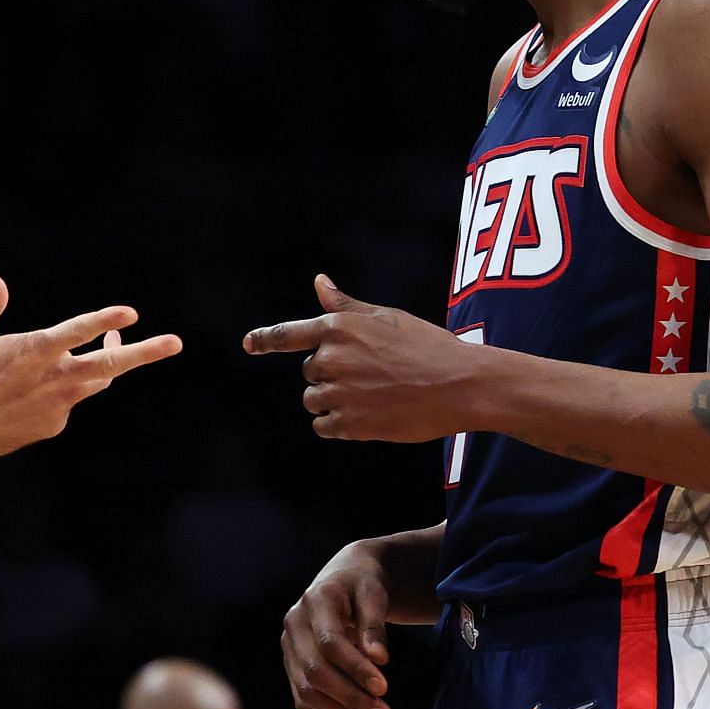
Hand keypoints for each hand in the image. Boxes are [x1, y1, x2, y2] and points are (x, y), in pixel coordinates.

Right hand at [0, 272, 182, 477]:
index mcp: (32, 353)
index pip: (76, 333)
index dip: (104, 322)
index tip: (130, 314)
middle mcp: (52, 380)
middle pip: (109, 366)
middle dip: (145, 353)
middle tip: (175, 343)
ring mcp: (57, 406)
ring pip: (96, 380)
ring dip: (110, 362)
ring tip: (116, 344)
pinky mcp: (54, 424)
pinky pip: (71, 398)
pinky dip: (69, 384)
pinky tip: (43, 382)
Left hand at [243, 274, 479, 440]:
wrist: (460, 385)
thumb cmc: (427, 346)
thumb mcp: (386, 317)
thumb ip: (346, 306)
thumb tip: (319, 283)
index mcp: (338, 329)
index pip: (288, 334)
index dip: (265, 339)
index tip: (249, 344)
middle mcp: (331, 359)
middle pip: (310, 371)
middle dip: (332, 373)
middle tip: (372, 374)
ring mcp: (338, 393)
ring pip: (314, 399)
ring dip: (333, 400)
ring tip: (373, 395)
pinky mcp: (348, 425)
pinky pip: (323, 426)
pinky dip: (338, 424)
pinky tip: (368, 415)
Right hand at [281, 542, 395, 708]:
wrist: (345, 579)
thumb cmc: (364, 585)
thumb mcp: (374, 594)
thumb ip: (374, 624)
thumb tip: (379, 659)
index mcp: (313, 601)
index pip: (330, 642)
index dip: (355, 668)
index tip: (385, 688)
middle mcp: (293, 625)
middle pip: (315, 672)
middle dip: (350, 699)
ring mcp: (288, 648)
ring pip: (307, 692)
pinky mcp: (291, 667)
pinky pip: (302, 701)